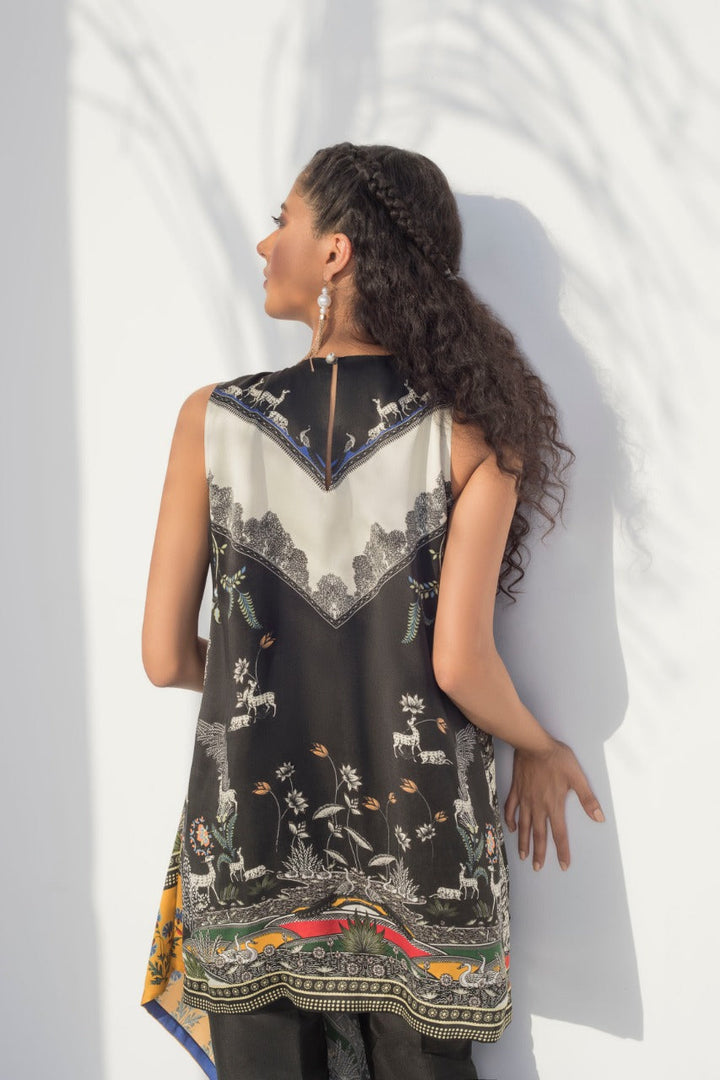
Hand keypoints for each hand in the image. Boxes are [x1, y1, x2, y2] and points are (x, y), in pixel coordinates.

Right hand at [503, 738, 603, 869]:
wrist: (533, 745)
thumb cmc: (557, 759)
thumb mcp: (577, 777)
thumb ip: (587, 799)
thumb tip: (599, 818)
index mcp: (554, 806)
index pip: (559, 834)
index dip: (561, 851)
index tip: (563, 865)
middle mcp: (538, 807)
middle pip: (538, 835)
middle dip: (539, 853)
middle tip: (537, 868)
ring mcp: (525, 799)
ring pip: (523, 826)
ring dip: (523, 842)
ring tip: (523, 856)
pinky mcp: (516, 790)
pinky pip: (510, 809)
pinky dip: (510, 820)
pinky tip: (511, 827)